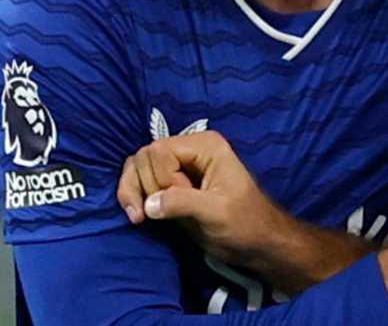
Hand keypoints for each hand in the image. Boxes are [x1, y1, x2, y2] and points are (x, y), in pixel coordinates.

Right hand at [116, 131, 285, 263]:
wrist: (255, 242)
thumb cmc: (245, 223)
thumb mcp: (217, 212)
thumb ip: (183, 203)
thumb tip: (148, 204)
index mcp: (205, 146)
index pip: (159, 151)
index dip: (162, 178)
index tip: (180, 200)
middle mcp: (188, 149)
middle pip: (144, 157)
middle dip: (147, 187)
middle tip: (166, 212)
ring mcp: (177, 166)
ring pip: (137, 167)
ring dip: (132, 192)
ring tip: (140, 218)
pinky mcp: (169, 185)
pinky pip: (139, 180)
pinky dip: (132, 196)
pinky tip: (137, 217)